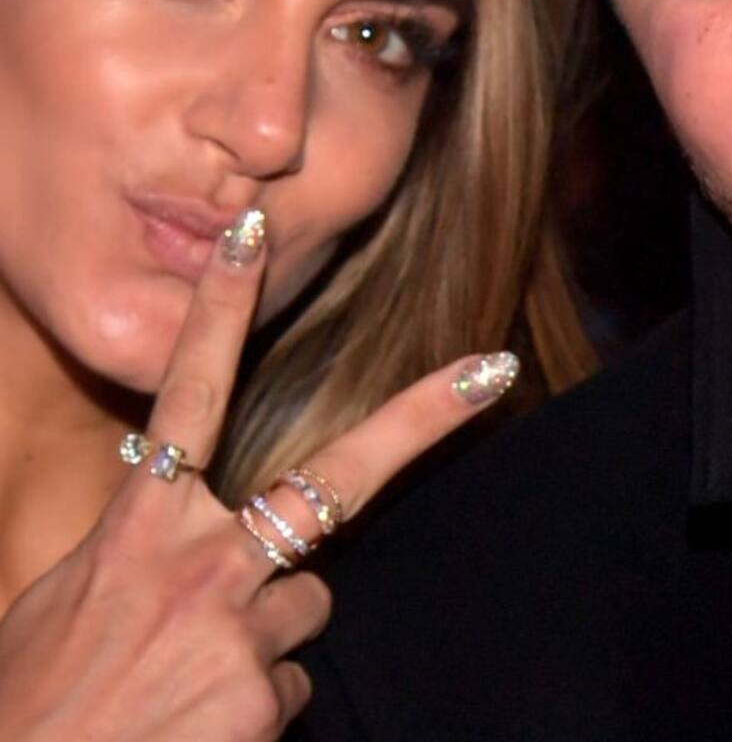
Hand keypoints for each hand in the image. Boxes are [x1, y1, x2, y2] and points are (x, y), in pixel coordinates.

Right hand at [0, 211, 513, 740]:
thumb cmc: (24, 701)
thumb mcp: (61, 599)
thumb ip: (136, 550)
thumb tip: (178, 542)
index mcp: (142, 524)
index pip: (191, 390)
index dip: (222, 304)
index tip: (253, 232)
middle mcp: (204, 561)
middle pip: (336, 478)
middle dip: (423, 416)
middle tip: (493, 369)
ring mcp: (240, 630)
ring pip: (308, 607)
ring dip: (266, 639)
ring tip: (188, 687)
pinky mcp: (259, 701)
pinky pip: (289, 690)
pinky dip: (251, 710)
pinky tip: (194, 733)